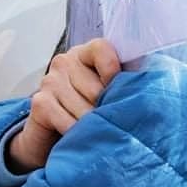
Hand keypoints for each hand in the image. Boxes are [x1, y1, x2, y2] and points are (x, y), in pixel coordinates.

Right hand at [8, 39, 121, 172]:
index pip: (103, 50)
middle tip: (109, 122)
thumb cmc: (86, 110)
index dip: (115, 73)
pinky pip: (69, 122)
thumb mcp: (106, 92)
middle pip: (97, 89)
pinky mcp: (40, 103)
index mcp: (85, 53)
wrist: (49, 135)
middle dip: (106, 110)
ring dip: (93, 126)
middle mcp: (65, 62)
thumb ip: (122, 84)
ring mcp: (50, 81)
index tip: (122, 92)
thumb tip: (146, 90)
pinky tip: (80, 136)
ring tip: (95, 131)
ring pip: (84, 109)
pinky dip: (79, 134)